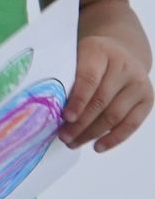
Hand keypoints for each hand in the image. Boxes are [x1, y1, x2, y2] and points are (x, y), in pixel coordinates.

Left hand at [61, 21, 153, 152]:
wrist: (124, 51)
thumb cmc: (94, 58)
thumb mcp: (78, 57)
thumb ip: (69, 78)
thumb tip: (52, 112)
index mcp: (101, 52)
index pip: (89, 79)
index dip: (77, 100)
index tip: (65, 118)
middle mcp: (124, 66)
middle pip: (101, 101)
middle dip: (81, 123)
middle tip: (64, 137)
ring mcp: (138, 83)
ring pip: (115, 115)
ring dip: (93, 133)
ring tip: (75, 143)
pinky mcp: (147, 99)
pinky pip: (131, 124)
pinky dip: (114, 139)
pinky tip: (98, 146)